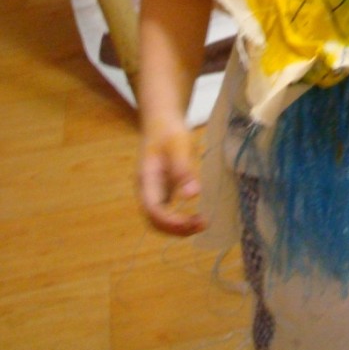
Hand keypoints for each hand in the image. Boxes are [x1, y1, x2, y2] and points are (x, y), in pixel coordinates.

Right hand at [138, 121, 206, 235]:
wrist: (162, 121)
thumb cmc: (169, 131)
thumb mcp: (179, 145)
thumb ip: (183, 170)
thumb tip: (192, 196)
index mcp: (146, 180)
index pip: (153, 210)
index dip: (170, 221)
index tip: (192, 222)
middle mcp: (147, 190)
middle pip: (155, 220)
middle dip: (176, 229)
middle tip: (202, 225)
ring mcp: (153, 192)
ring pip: (161, 219)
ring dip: (179, 227)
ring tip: (202, 223)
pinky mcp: (163, 191)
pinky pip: (168, 212)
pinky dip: (180, 219)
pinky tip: (196, 216)